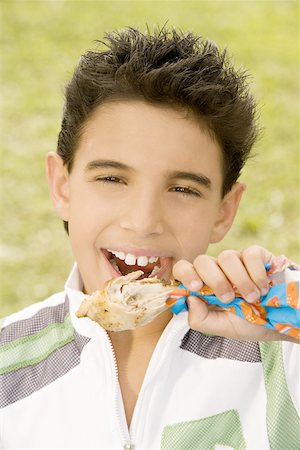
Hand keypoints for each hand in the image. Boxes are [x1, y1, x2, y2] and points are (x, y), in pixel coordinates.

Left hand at [172, 245, 295, 341]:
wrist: (281, 322)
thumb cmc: (249, 323)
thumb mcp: (222, 328)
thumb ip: (200, 319)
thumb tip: (188, 299)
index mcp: (203, 285)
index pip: (183, 269)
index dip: (185, 274)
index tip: (196, 288)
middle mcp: (217, 270)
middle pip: (202, 260)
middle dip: (215, 281)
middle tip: (228, 299)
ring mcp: (236, 260)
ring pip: (226, 257)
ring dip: (240, 281)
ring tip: (252, 298)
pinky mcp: (256, 255)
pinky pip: (249, 255)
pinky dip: (256, 274)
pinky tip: (264, 288)